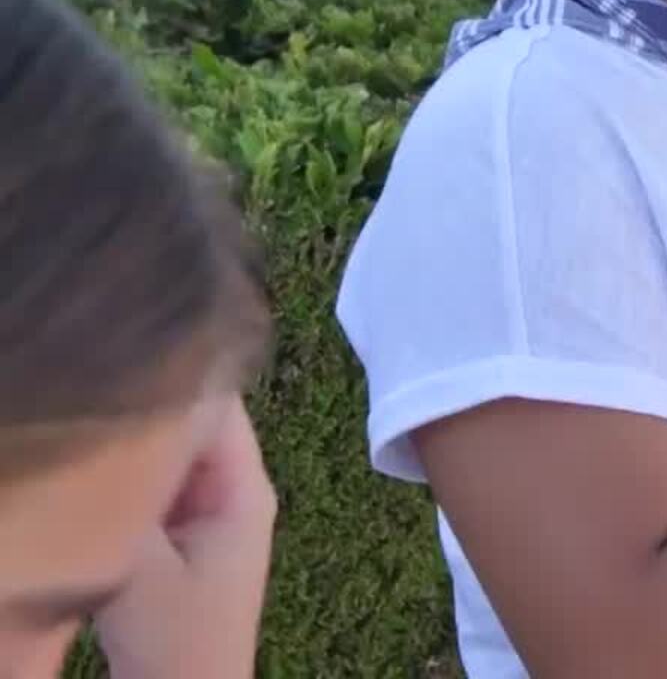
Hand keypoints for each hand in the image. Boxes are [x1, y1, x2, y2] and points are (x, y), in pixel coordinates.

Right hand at [94, 396, 277, 678]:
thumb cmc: (177, 638)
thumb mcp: (140, 564)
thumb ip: (129, 494)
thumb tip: (111, 432)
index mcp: (244, 486)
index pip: (217, 402)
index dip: (173, 374)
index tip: (122, 359)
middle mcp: (236, 487)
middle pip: (194, 422)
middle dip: (149, 408)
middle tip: (95, 392)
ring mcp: (212, 509)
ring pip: (173, 452)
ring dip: (138, 444)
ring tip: (91, 426)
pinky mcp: (186, 532)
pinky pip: (161, 482)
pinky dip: (134, 475)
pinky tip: (97, 471)